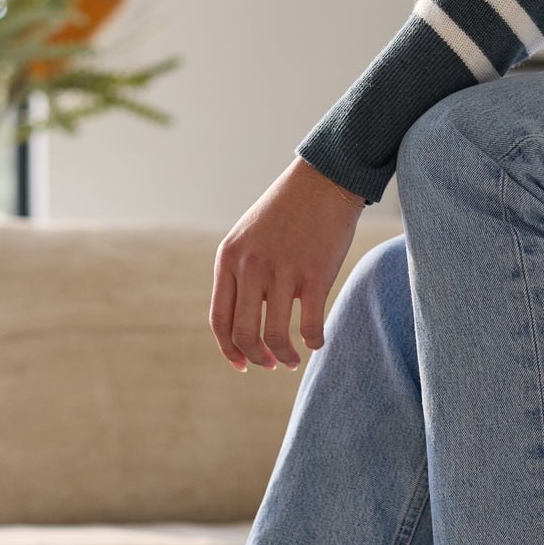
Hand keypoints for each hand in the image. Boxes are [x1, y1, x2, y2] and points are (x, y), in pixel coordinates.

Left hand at [210, 154, 366, 372]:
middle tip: (271, 364)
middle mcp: (250, 267)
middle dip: (257, 358)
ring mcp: (282, 271)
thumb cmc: (288, 211)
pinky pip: (310, 326)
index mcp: (229, 259)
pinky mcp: (315, 275)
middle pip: (244, 334)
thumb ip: (240, 273)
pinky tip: (317, 341)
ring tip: (293, 360)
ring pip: (276, 337)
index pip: (220, 320)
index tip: (242, 364)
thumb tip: (244, 323)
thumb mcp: (249, 237)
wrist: (324, 180)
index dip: (229, 350)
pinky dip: (313, 342)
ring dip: (285, 357)